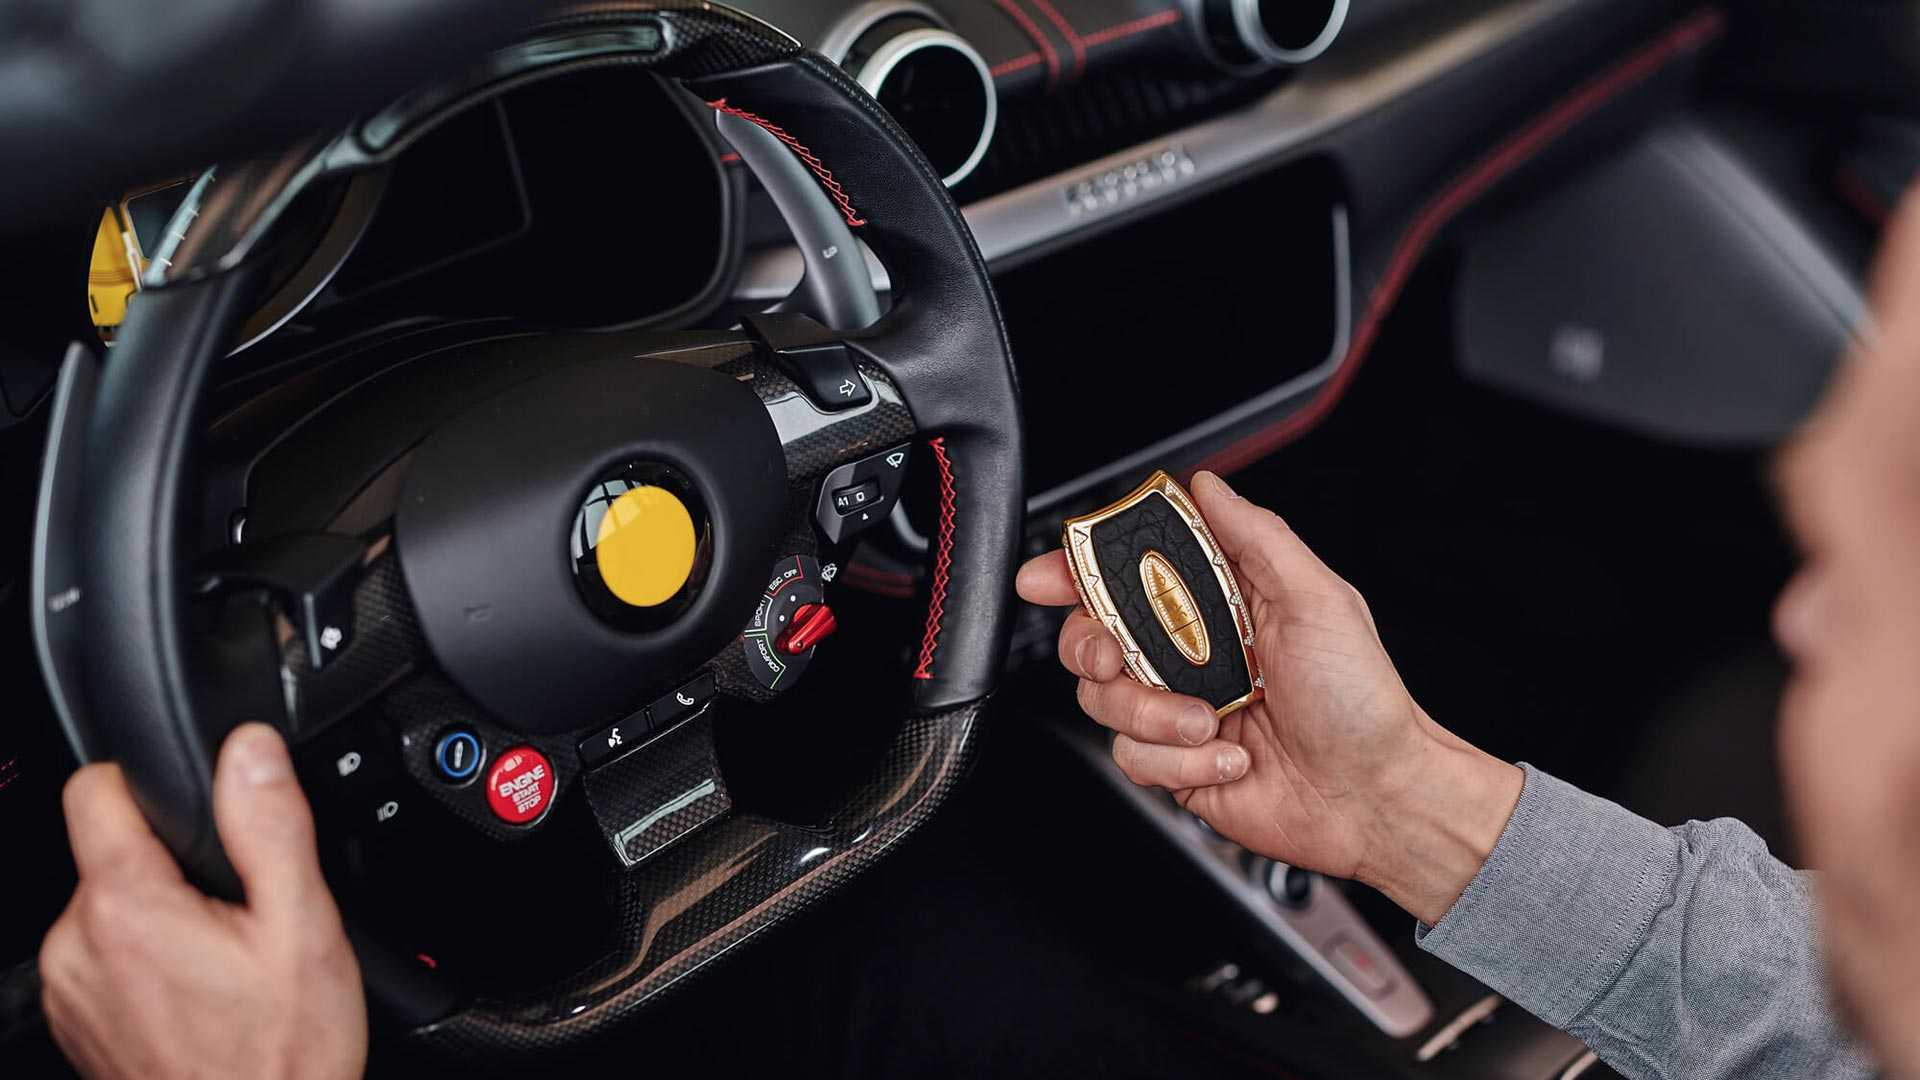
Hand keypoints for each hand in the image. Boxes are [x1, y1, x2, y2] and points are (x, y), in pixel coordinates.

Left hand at [39, 724, 366, 1079]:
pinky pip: (104, 956)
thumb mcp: (303, 927)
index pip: (93, 790)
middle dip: (174, 865)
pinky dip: (148, 960)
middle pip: (111, 851)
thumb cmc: (280, 1057)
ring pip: (110, 905)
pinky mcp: (76, 1021)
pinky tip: (202, 994)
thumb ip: (270, 826)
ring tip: (226, 962)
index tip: (201, 812)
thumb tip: (249, 749)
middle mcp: (75, 945)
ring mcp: (68, 989)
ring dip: (161, 915)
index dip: (148, 782)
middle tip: (240, 916)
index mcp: (127, 907)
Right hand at [1018, 471, 1522, 923]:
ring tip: (1215, 719)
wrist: (1376, 797)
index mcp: (1218, 604)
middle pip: (1092, 634)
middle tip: (1118, 657)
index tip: (1048, 576)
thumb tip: (1207, 486)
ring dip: (1156, 713)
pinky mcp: (1175, 763)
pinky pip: (1131, 755)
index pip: (1130, 572)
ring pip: (1103, 699)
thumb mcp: (1317, 598)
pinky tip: (1230, 756)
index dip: (1078, 569)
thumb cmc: (1362, 701)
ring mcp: (1178, 710)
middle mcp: (1190, 654)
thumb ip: (1255, 536)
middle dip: (1092, 645)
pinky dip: (1179, 759)